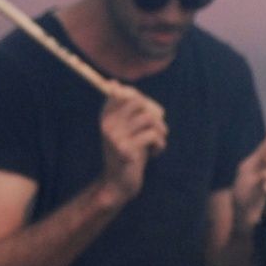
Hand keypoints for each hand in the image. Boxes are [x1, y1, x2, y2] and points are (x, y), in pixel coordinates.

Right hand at [95, 82, 167, 204]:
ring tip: (158, 141)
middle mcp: (107, 124)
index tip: (148, 111)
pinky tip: (155, 153)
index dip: (140, 97)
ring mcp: (115, 137)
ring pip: (148, 118)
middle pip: (138, 102)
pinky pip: (152, 136)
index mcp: (105, 117)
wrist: (118, 183)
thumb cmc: (127, 153)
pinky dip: (159, 144)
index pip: (122, 92)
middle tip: (158, 127)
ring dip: (160, 130)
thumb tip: (113, 82)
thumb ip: (124, 109)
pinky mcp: (126, 150)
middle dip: (155, 112)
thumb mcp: (123, 128)